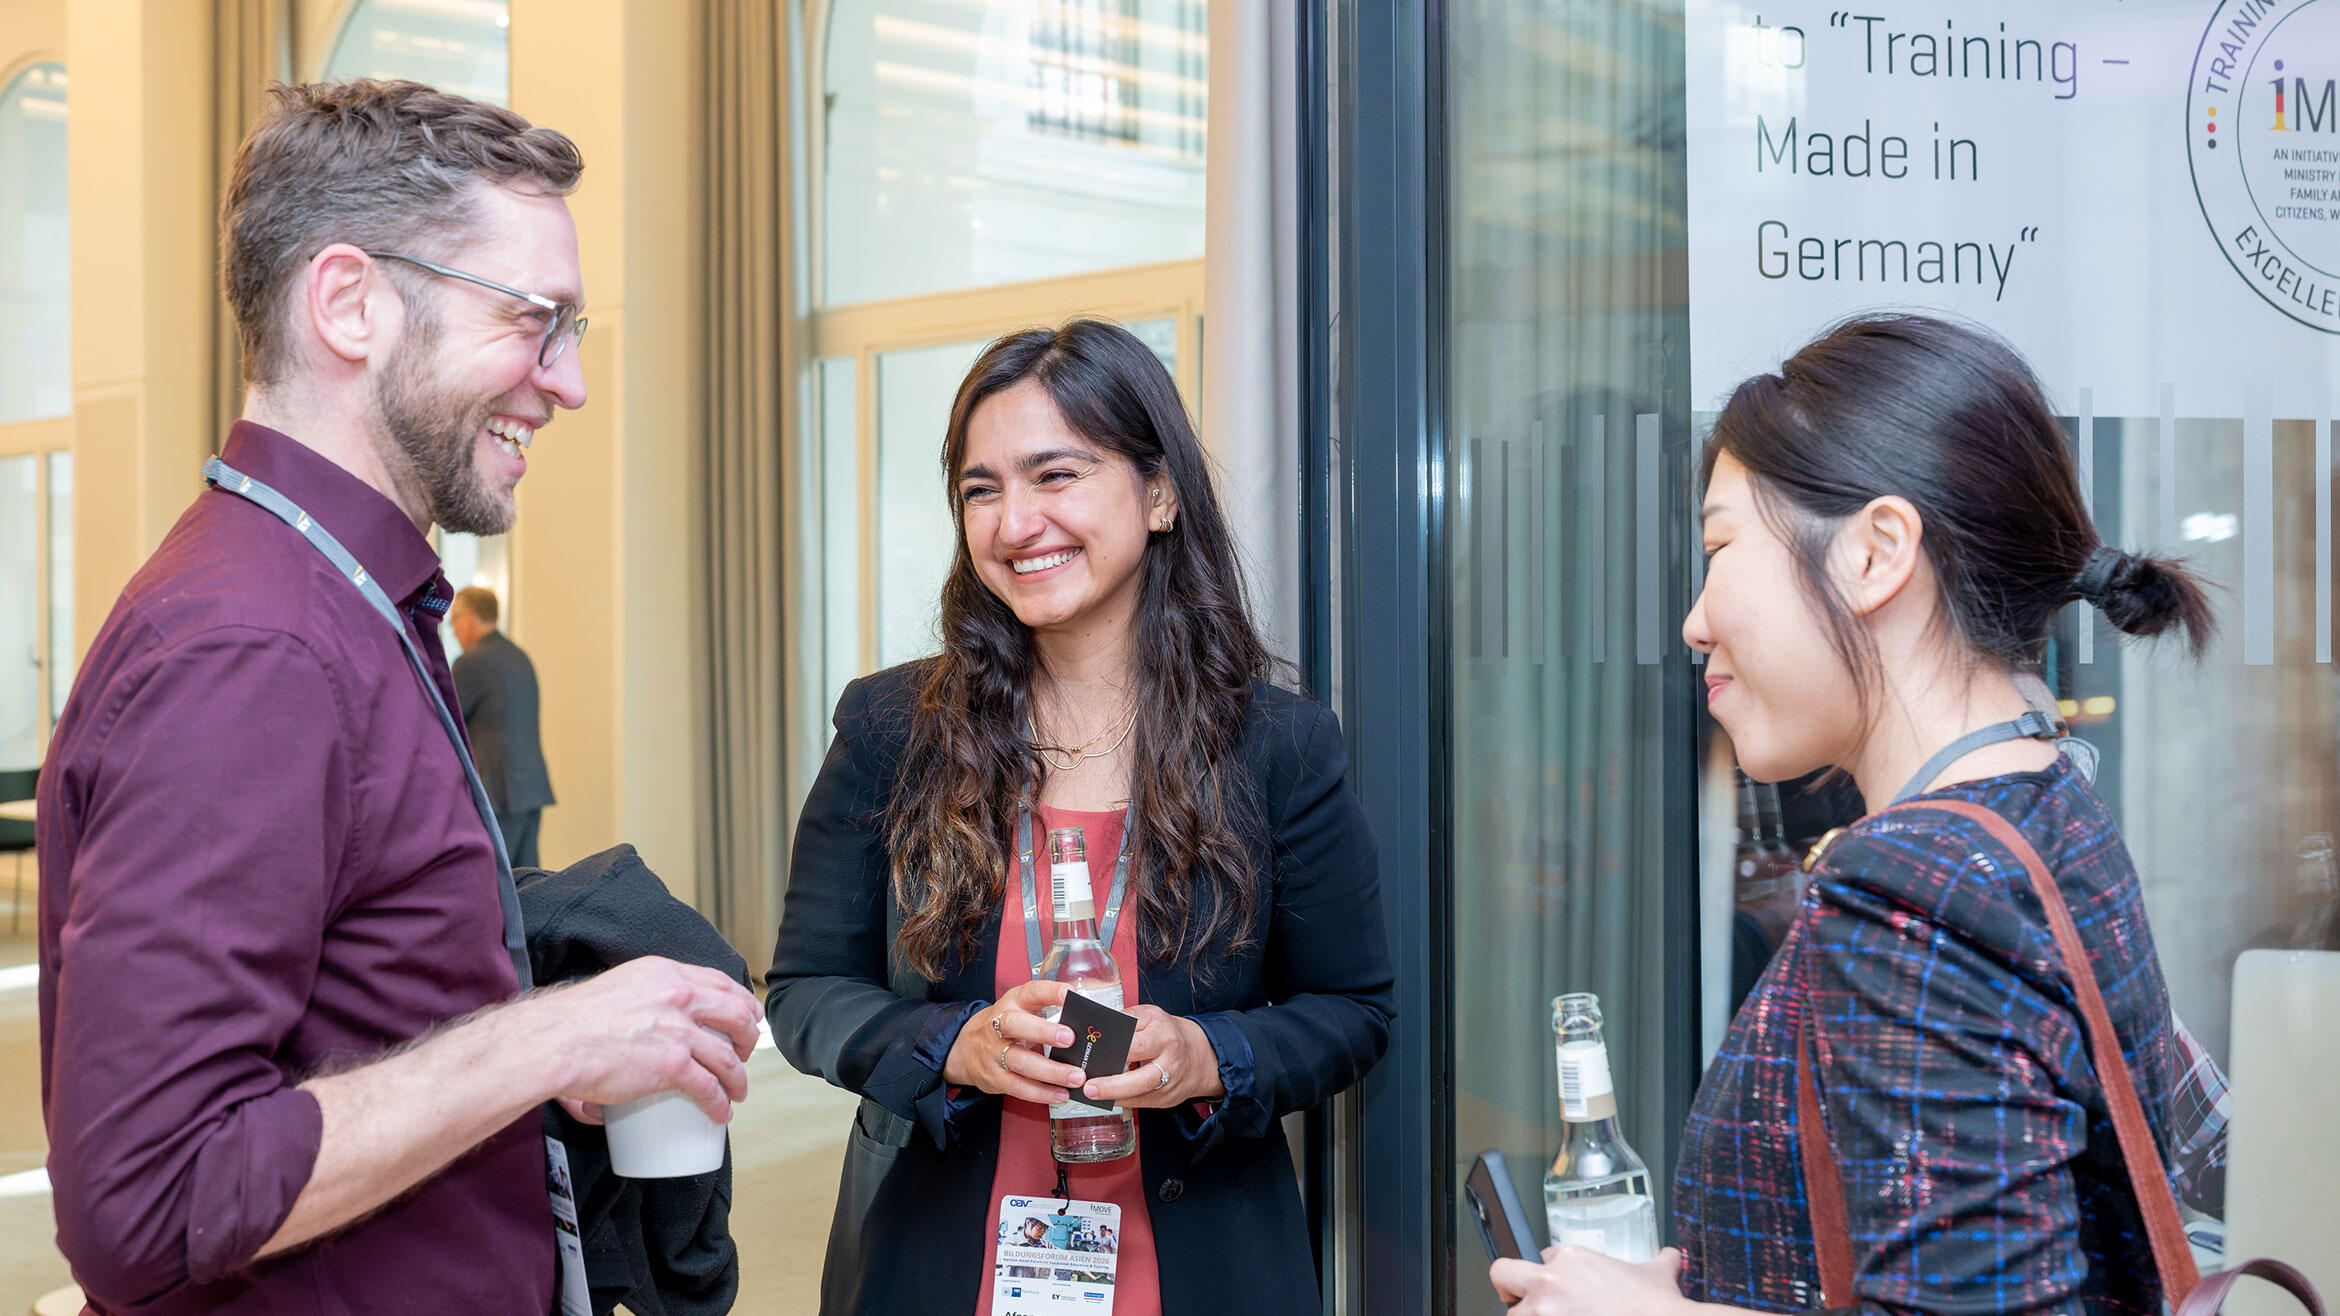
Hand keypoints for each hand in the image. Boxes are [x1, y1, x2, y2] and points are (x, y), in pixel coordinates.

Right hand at [523, 956, 761, 1124]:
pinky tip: (721, 1111)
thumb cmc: (573, 1020)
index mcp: (666, 974)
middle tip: (745, 1053)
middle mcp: (679, 996)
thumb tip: (652, 1018)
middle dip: (748, 1037)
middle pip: (735, 1014)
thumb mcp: (619, 987)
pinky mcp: (672, 1065)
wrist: (554, 1042)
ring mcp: (678, 1030)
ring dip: (738, 1077)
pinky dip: (720, 1102)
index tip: (746, 1015)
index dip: (741, 1001)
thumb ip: (644, 995)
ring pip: (727, 1056)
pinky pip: (709, 1087)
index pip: (719, 981)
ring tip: (737, 1090)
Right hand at [942, 979, 1083, 1105]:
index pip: (1030, 992)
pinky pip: (1018, 1087)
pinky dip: (1042, 1093)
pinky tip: (1061, 1094)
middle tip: (1070, 1038)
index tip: (1069, 995)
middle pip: (1016, 1025)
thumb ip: (1047, 1011)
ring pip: (1020, 1062)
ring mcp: (994, 1053)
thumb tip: (1087, 1021)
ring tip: (1076, 1077)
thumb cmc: (1005, 1026)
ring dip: (1051, 1071)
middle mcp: (999, 1025)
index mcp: (1012, 1003)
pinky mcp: (994, 1077)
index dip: (1049, 992)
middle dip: (1043, 1032)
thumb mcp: (1021, 1009)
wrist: (964, 1048)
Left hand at [1079, 1004, 1224, 1108]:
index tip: (1094, 1054)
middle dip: (1112, 1084)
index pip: (1136, 1044)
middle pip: (1140, 1077)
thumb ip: (1129, 1019)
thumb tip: (1100, 1026)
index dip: (1115, 1051)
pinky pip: (1140, 1103)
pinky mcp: (1166, 1099)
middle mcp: (1168, 1061)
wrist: (1204, 1056)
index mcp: (1164, 1035)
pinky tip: (1105, 1098)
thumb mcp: (1153, 1016)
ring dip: (1113, 1095)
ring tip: (1091, 1094)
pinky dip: (1121, 1101)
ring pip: (1140, 1094)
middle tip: (1089, 1086)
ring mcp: (1168, 1083)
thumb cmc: (1171, 1034)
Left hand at [1491, 1246, 1688, 1315]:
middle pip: (1504, 1275)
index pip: (1544, 1257)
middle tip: (1519, 1298)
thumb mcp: (1658, 1273)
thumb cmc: (1655, 1307)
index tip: (1563, 1285)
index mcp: (1571, 1260)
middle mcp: (1550, 1283)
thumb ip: (1659, 1262)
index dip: (1553, 1271)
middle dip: (1511, 1287)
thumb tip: (1669, 1257)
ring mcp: (1543, 1313)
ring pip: (1514, 1314)